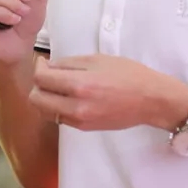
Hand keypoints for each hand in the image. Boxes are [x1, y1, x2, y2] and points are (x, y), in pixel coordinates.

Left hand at [29, 54, 187, 131]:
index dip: (38, 68)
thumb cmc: (128, 74)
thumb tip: (48, 66)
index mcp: (79, 85)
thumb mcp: (97, 59)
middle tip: (48, 74)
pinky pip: (59, 118)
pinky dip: (56, 107)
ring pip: (45, 112)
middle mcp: (75, 106)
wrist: (150, 100)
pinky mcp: (83, 128)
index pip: (41, 79)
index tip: (43, 62)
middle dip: (37, 85)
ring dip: (45, 98)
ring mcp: (79, 120)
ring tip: (57, 86)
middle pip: (36, 99)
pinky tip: (68, 97)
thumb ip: (69, 63)